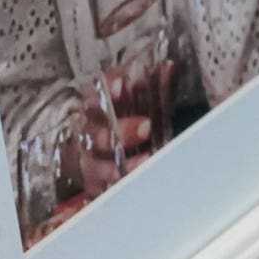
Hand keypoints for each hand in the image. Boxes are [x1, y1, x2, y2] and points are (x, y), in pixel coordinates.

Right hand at [60, 61, 174, 201]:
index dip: (106, 88)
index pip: (95, 93)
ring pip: (96, 165)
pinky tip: (132, 184)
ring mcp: (89, 161)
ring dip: (120, 164)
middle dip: (122, 129)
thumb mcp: (142, 98)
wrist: (113, 149)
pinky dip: (115, 188)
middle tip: (147, 126)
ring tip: (146, 160)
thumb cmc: (127, 117)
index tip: (122, 85)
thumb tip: (169, 67)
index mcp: (96, 106)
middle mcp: (88, 133)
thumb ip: (155, 84)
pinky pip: (100, 190)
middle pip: (97, 131)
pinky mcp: (94, 186)